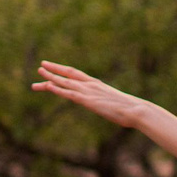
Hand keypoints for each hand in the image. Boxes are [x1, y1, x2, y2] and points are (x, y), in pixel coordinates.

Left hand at [31, 61, 156, 128]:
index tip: (54, 68)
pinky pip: (69, 93)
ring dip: (51, 77)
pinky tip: (48, 86)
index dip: (64, 70)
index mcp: (97, 85)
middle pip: (68, 74)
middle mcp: (91, 85)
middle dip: (54, 70)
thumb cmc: (131, 109)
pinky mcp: (88, 101)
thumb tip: (108, 107)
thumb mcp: (115, 103)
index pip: (77, 74)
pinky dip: (58, 89)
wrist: (137, 110)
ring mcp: (89, 92)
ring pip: (65, 82)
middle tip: (41, 66)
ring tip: (39, 72)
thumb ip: (107, 102)